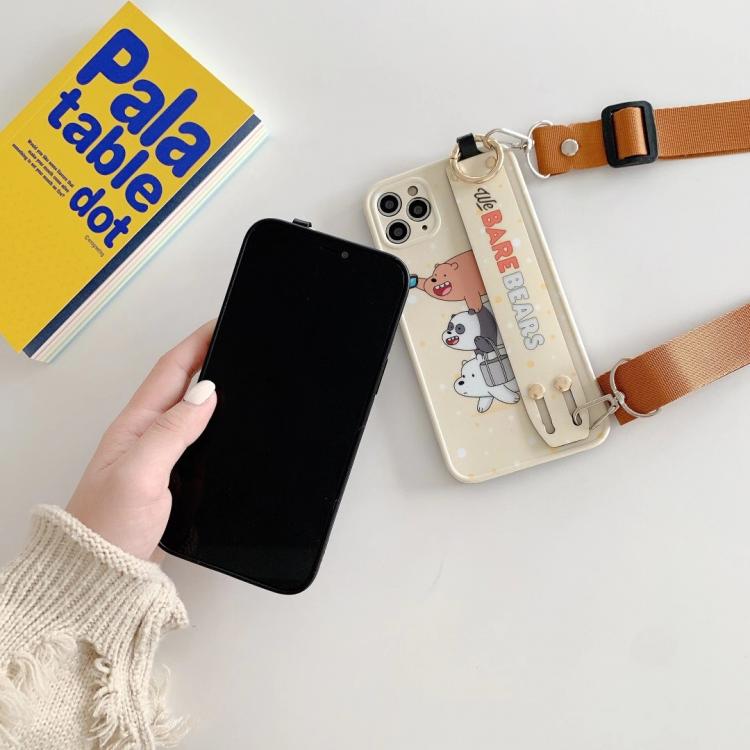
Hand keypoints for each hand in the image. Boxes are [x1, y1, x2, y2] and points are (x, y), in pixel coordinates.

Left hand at [67, 322, 217, 560]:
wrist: (100, 575)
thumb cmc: (108, 527)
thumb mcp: (140, 473)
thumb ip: (172, 431)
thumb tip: (206, 393)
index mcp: (136, 425)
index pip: (171, 372)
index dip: (196, 345)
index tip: (220, 325)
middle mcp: (145, 435)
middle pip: (179, 384)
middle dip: (205, 357)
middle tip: (232, 340)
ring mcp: (156, 456)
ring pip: (188, 410)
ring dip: (209, 386)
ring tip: (233, 370)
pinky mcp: (169, 477)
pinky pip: (194, 437)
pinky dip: (212, 422)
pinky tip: (224, 424)